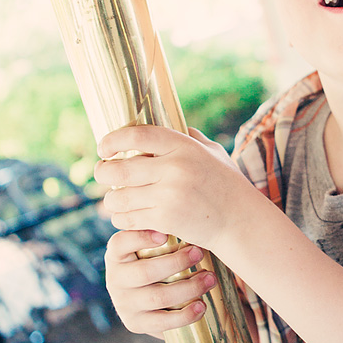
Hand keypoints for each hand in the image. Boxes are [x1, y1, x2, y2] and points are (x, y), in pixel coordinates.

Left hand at [94, 124, 250, 252]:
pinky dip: (121, 218)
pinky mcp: (166, 220)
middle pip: (119, 168)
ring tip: (115, 199)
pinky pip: (128, 218)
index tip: (104, 147)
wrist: (240, 221)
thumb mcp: (213, 153)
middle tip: (102, 172)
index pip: (138, 135)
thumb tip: (165, 121)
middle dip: (102, 171)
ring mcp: (170, 195)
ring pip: (118, 197)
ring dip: (111, 200)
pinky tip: (126, 216)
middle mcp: (175, 168)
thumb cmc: (226, 184)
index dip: (113, 139)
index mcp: (184, 147)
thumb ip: (190, 137)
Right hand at [103, 229, 216, 337]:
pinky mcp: (135, 323)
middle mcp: (115, 278)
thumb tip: (191, 203)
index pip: (121, 242)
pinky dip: (184, 315)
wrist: (156, 301)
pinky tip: (201, 306)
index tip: (164, 234)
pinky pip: (160, 322)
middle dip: (176, 262)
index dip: (140, 238)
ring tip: (210, 279)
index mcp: (117, 254)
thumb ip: (164, 228)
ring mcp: (124, 303)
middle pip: (145, 272)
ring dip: (188, 288)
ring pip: (157, 297)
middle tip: (199, 252)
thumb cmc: (162, 261)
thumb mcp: (155, 245)